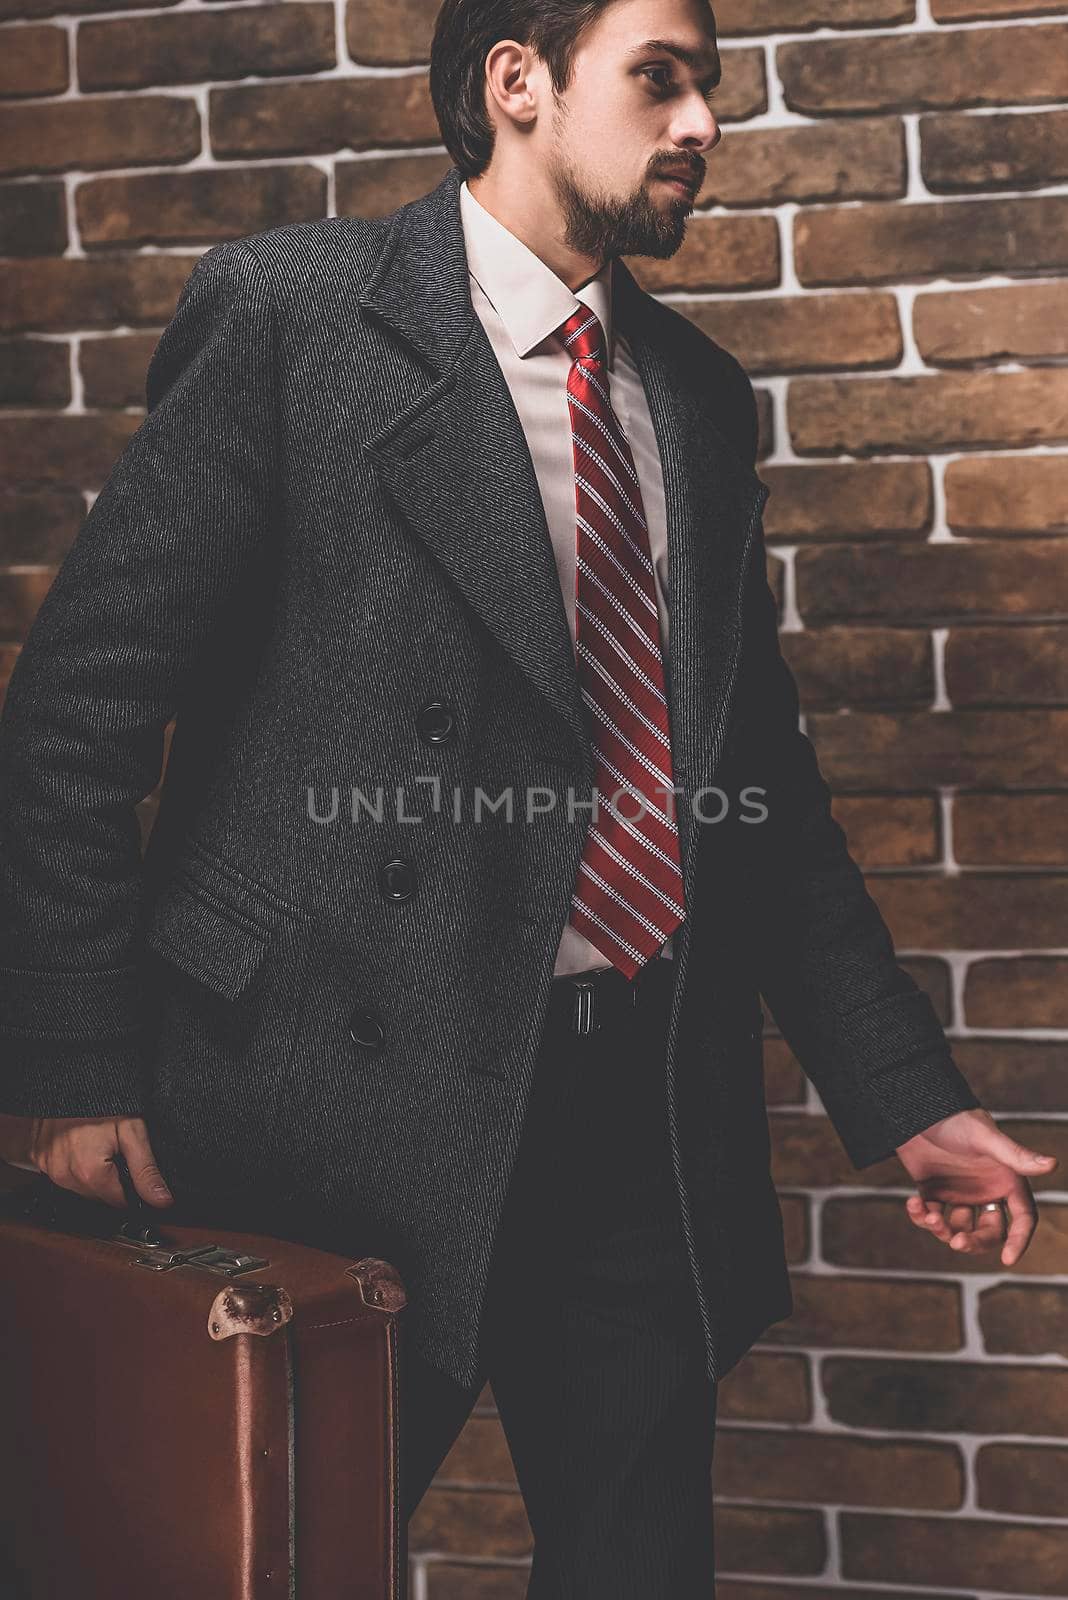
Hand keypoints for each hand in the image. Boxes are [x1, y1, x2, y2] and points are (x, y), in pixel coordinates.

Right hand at [22, 1115, 174, 1209]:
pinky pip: (65, 1173)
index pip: (120, 1202)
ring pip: (82, 1186)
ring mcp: (50, 1169)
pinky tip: (84, 1146)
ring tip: (100, 1144)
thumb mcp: (132, 1130)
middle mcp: (65, 1177)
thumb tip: (162, 1200)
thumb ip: (146, 1170)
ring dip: (95, 1172)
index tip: (136, 1167)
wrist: (69, 1079)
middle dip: (114, 1178)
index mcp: (89, 1174)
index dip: (134, 1188)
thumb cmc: (101, 1100)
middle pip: (100, 1195)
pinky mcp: (41, 1160)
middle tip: (118, 1149)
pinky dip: (76, 1164)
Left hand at [897, 1107, 1056, 1266]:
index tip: (1007, 1260)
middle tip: (956, 1242)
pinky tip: (912, 1204)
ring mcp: (959, 1192)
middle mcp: (985, 1190)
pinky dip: (921, 1217)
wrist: (916, 1106)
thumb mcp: (984, 1137)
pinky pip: (931, 1216)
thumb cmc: (955, 1117)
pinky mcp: (933, 1190)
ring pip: (959, 1228)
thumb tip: (1053, 1164)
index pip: (1022, 1218)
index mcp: (1005, 1179)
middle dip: (975, 1241)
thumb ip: (1015, 1155)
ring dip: (943, 1230)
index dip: (1019, 1240)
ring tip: (928, 1216)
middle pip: (990, 1231)